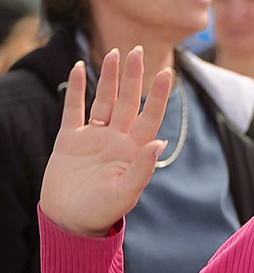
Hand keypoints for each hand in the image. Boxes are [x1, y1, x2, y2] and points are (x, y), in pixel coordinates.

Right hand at [40, 50, 174, 239]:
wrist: (68, 222)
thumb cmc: (101, 212)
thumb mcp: (124, 194)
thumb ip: (142, 169)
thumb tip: (159, 143)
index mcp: (134, 150)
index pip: (151, 116)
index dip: (158, 95)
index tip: (165, 72)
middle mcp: (117, 139)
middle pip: (128, 102)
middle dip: (133, 77)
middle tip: (138, 50)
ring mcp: (93, 137)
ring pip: (104, 100)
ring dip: (109, 78)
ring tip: (115, 53)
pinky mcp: (69, 140)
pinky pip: (73, 109)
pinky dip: (75, 89)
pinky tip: (78, 67)